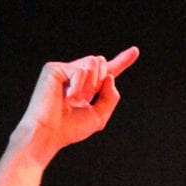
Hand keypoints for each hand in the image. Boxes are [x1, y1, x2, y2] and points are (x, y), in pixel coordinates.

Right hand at [13, 46, 140, 161]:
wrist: (50, 134)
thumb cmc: (70, 128)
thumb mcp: (99, 116)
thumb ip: (110, 97)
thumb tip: (110, 76)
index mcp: (87, 88)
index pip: (107, 72)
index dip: (122, 61)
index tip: (135, 51)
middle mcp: (75, 76)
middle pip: (102, 64)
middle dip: (100, 83)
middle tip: (84, 100)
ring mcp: (64, 70)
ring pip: (94, 62)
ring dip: (91, 84)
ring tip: (74, 99)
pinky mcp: (54, 68)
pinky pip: (81, 70)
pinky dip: (79, 86)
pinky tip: (67, 97)